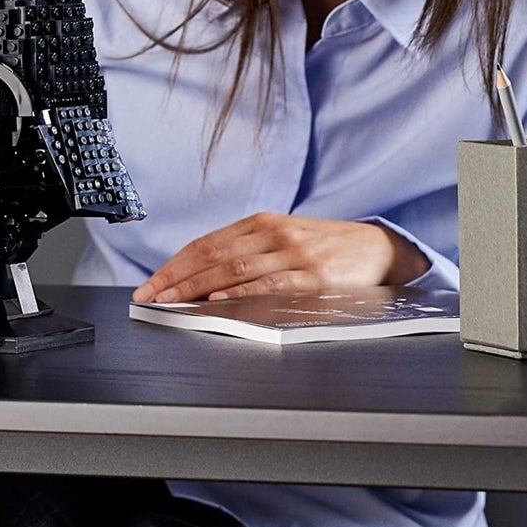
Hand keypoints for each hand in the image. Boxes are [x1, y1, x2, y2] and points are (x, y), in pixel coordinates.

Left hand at [131, 212, 429, 302]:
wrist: (377, 248)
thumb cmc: (326, 247)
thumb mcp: (285, 238)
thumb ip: (249, 252)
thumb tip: (203, 280)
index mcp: (262, 223)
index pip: (206, 244)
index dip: (173, 264)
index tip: (150, 284)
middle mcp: (272, 233)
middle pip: (212, 256)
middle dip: (175, 278)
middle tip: (148, 297)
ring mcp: (292, 253)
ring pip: (233, 270)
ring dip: (196, 288)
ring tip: (170, 302)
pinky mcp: (312, 276)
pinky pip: (268, 285)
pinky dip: (239, 294)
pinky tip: (217, 302)